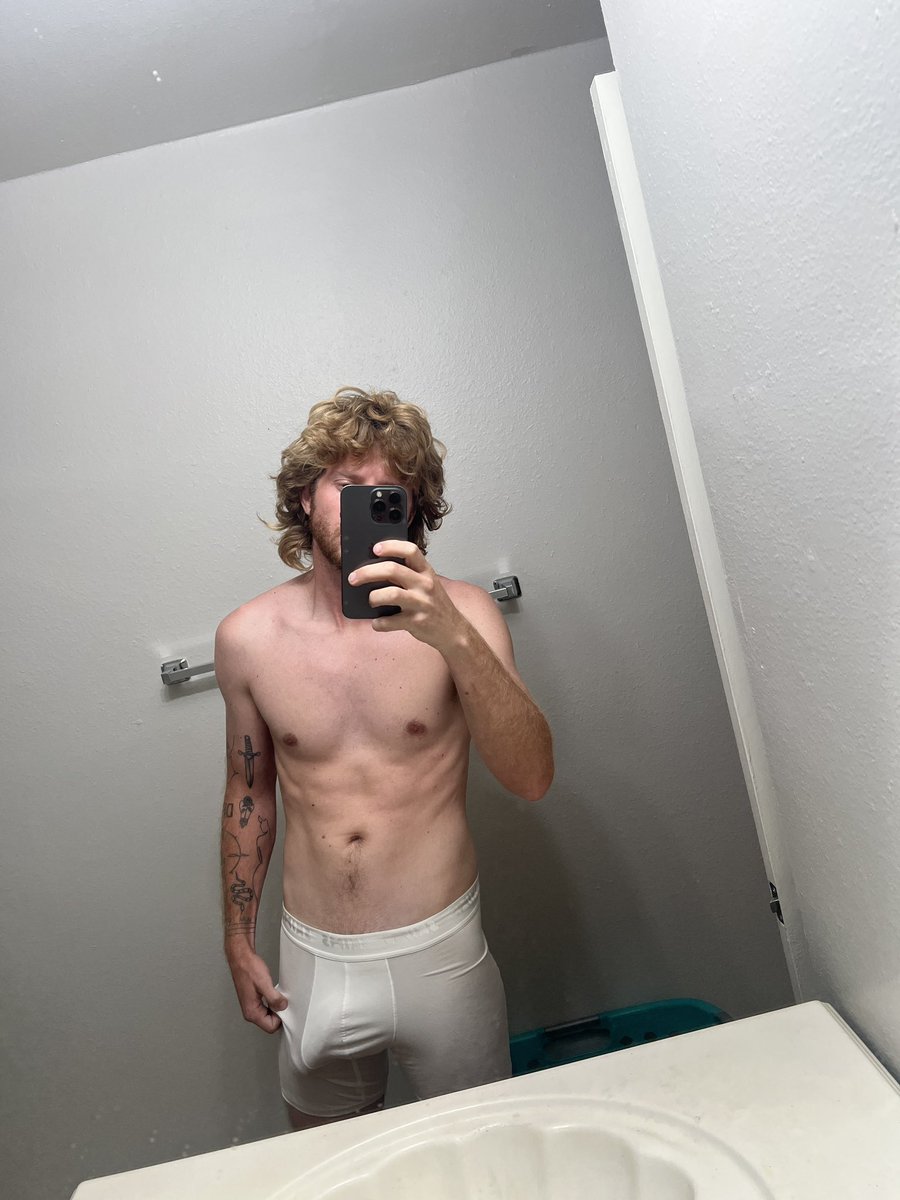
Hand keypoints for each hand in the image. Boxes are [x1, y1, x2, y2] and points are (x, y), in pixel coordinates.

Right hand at [226, 947, 286, 1033]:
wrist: (241, 958)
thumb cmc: (249, 969)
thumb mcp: (264, 983)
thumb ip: (274, 998)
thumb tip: (283, 1007)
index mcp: (252, 1012)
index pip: (271, 1027)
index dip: (281, 1019)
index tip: (286, 1008)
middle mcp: (250, 1012)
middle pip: (270, 1023)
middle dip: (279, 1014)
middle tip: (284, 1001)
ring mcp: (251, 1006)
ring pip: (269, 1015)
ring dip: (276, 1007)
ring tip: (280, 996)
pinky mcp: (253, 1000)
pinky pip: (267, 1007)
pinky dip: (273, 1002)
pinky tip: (275, 994)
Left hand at [348, 541, 465, 650]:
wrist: (452, 629)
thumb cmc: (433, 604)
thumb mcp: (426, 583)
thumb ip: (407, 574)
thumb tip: (373, 567)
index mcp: (426, 571)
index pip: (410, 550)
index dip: (391, 546)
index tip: (375, 548)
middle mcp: (425, 585)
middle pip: (393, 570)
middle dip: (368, 572)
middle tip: (353, 578)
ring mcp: (421, 604)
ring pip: (391, 594)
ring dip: (373, 597)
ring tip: (370, 600)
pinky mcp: (416, 622)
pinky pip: (391, 621)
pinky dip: (379, 623)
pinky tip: (377, 622)